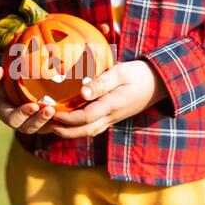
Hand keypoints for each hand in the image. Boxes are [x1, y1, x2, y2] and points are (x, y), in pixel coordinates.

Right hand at [0, 66, 54, 133]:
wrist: (14, 91)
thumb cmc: (2, 85)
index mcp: (7, 115)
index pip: (14, 119)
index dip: (24, 114)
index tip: (33, 105)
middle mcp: (21, 123)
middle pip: (30, 127)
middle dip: (40, 120)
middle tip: (50, 110)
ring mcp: (34, 124)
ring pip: (43, 128)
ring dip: (50, 121)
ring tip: (57, 110)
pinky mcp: (45, 122)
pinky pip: (53, 125)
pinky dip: (60, 121)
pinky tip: (68, 112)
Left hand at [50, 61, 167, 138]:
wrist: (158, 83)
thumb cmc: (138, 74)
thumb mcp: (121, 72)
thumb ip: (101, 82)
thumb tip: (82, 92)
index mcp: (111, 105)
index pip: (84, 117)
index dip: (65, 117)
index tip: (50, 110)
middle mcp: (110, 116)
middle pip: (83, 131)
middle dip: (63, 129)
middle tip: (46, 123)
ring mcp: (112, 119)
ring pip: (88, 132)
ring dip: (69, 132)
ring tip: (53, 125)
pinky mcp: (112, 118)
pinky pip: (93, 128)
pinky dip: (79, 128)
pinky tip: (69, 123)